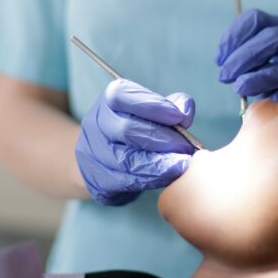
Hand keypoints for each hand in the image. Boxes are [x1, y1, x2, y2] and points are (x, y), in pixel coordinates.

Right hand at [76, 79, 195, 205]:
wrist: (107, 161)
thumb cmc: (138, 129)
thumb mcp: (154, 111)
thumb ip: (173, 106)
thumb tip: (185, 112)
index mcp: (109, 100)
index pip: (123, 96)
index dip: (152, 105)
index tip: (178, 116)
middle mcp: (95, 123)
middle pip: (126, 130)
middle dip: (161, 139)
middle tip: (185, 146)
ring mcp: (92, 153)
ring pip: (126, 160)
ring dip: (158, 164)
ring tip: (181, 164)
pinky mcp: (97, 180)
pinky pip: (125, 181)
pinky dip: (151, 179)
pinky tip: (169, 177)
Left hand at [216, 9, 277, 99]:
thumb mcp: (273, 65)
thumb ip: (253, 63)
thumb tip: (227, 72)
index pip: (255, 20)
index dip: (234, 36)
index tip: (220, 57)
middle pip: (269, 38)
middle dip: (242, 56)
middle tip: (225, 75)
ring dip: (255, 75)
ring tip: (240, 87)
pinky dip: (273, 89)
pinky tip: (265, 98)